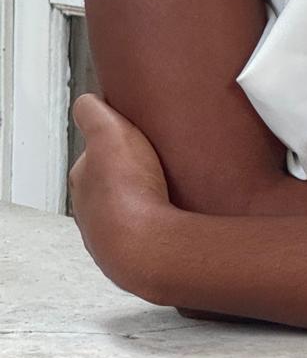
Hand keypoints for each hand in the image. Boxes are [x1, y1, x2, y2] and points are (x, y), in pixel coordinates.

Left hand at [69, 92, 172, 299]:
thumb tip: (87, 101)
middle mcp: (90, 213)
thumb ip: (93, 112)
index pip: (93, 153)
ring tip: (170, 184)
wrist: (149, 247)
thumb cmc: (128, 192)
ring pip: (129, 209)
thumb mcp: (109, 132)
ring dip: (145, 197)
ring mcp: (112, 238)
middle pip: (111, 183)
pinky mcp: (136, 255)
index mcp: (82, 180)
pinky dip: (157, 220)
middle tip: (157, 158)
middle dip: (131, 171)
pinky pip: (148, 231)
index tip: (132, 134)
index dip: (113, 140)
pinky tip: (173, 211)